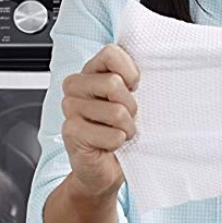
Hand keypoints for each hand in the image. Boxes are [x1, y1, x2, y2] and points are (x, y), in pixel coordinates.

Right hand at [60, 44, 140, 198]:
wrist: (105, 169)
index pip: (111, 53)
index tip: (133, 88)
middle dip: (130, 107)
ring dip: (126, 128)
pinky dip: (118, 143)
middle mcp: (76, 87)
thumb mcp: (131, 99)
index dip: (130, 73)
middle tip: (125, 119)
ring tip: (118, 133)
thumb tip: (151, 61)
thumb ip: (132, 78)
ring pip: (115, 111)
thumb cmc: (120, 131)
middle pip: (113, 83)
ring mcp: (70, 108)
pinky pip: (111, 134)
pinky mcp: (71, 131)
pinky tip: (108, 145)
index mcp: (90, 72)